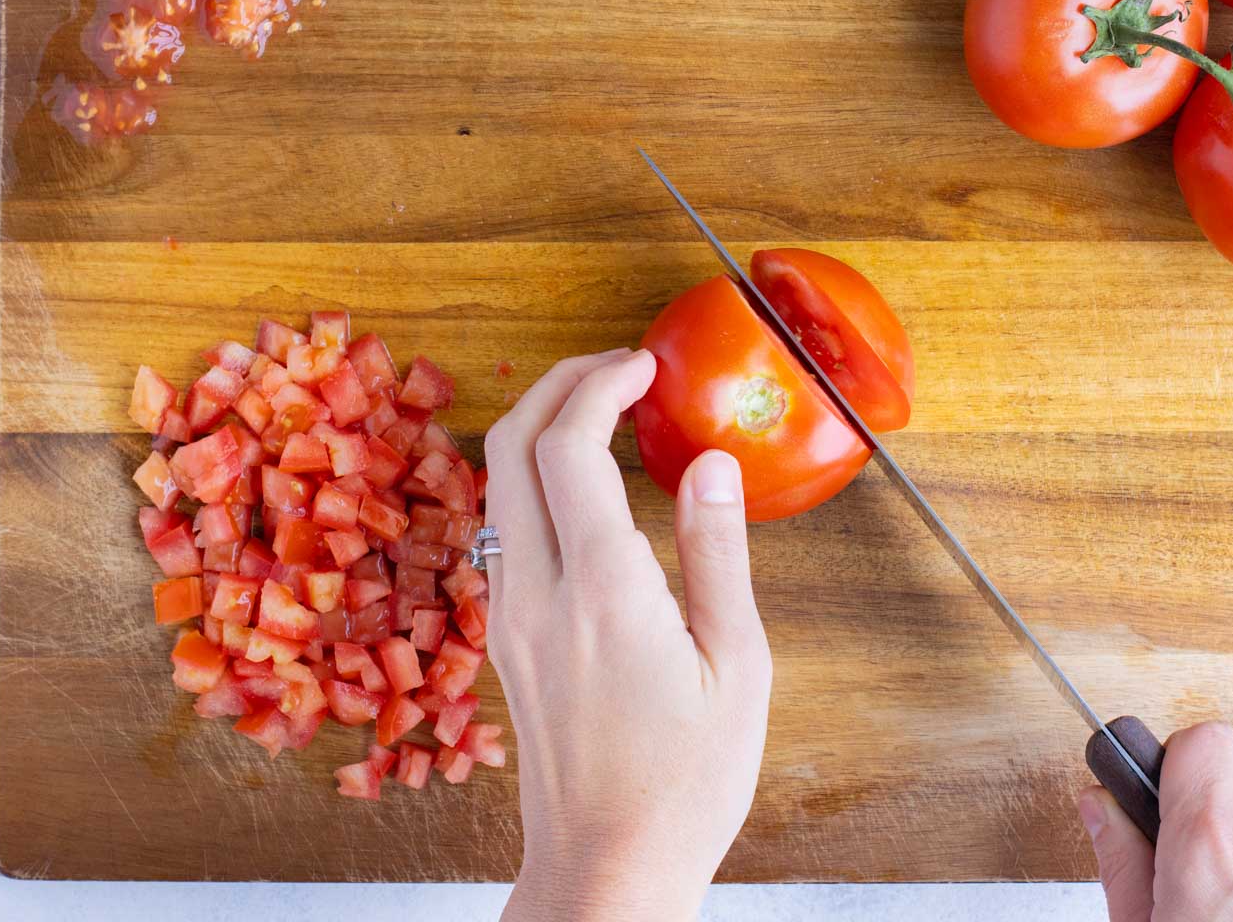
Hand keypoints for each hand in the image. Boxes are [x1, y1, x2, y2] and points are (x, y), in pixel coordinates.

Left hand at [486, 349, 773, 921]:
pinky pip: (504, 529)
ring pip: (495, 485)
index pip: (570, 447)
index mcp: (603, 593)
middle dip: (557, 385)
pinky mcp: (505, 638)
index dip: (600, 385)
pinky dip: (536, 481)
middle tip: (616, 369)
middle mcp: (537, 593)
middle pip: (507, 445)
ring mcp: (509, 616)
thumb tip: (710, 461)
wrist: (607, 867)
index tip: (643, 366)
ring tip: (605, 415)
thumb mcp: (737, 667)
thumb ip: (717, 553)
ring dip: (540, 430)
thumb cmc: (687, 782)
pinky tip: (588, 492)